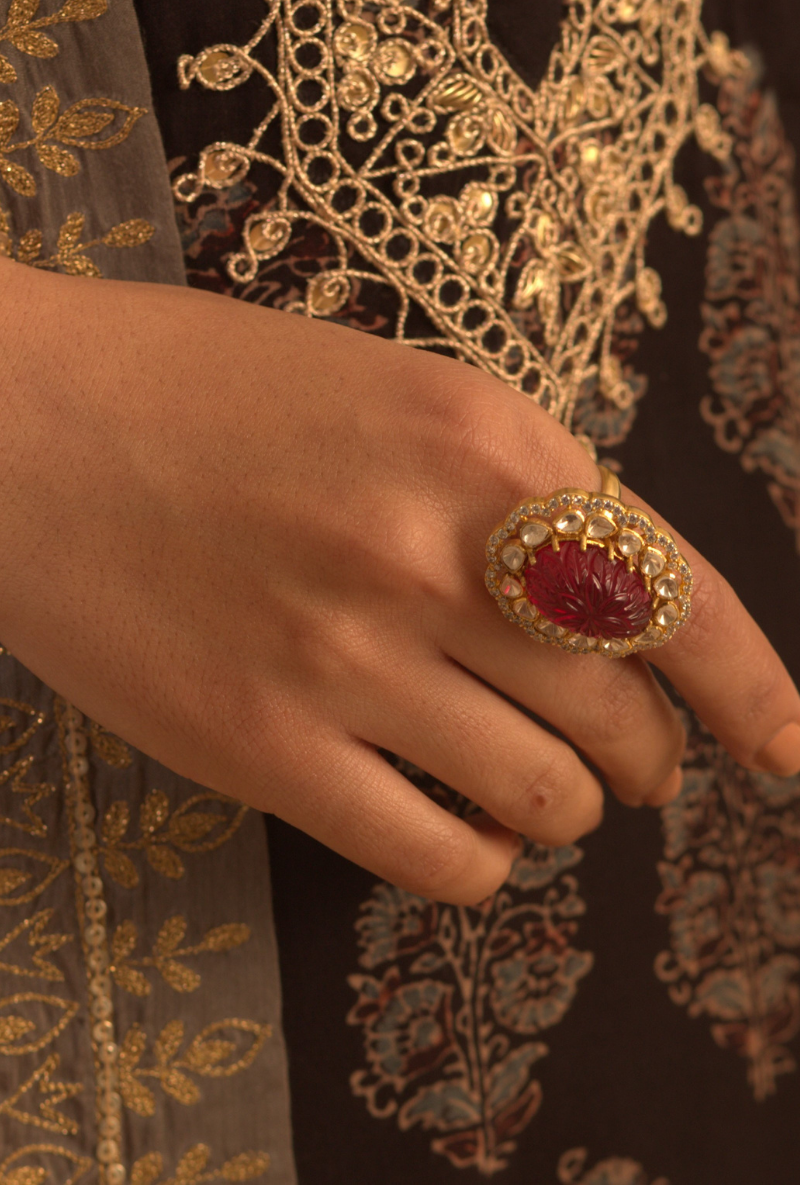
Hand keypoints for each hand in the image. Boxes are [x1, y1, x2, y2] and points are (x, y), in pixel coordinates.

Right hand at [2, 259, 798, 903]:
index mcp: (484, 442)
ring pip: (544, 802)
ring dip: (563, 811)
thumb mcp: (396, 389)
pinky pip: (436, 858)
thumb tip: (611, 598)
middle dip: (645, 758)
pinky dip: (478, 863)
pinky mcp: (265, 747)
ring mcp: (347, 658)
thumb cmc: (206, 389)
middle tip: (626, 763)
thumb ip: (515, 486)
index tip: (782, 746)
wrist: (26, 424)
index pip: (677, 594)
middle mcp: (433, 552)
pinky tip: (460, 834)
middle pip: (621, 718)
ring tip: (535, 792)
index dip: (748, 688)